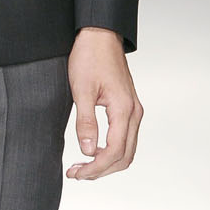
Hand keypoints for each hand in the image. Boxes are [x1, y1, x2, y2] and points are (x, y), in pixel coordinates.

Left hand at [66, 27, 142, 179]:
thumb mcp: (81, 90)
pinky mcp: (128, 108)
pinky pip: (125, 138)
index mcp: (123, 110)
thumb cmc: (89, 58)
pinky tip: (92, 151)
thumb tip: (87, 151)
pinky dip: (111, 151)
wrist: (100, 36)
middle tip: (76, 174)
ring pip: (127, 150)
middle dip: (101, 170)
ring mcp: (134, 110)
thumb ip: (85, 122)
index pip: (113, 152)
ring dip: (106, 163)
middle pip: (124, 157)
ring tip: (82, 166)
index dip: (95, 168)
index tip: (75, 173)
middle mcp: (134, 113)